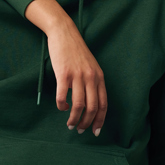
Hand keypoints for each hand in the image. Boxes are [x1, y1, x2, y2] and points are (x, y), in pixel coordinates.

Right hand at [25, 0, 106, 134]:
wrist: (64, 33)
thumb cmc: (76, 51)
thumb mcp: (90, 66)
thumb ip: (92, 82)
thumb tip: (89, 103)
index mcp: (99, 77)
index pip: (103, 103)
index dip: (100, 120)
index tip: (95, 131)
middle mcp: (90, 77)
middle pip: (92, 107)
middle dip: (86, 123)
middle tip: (79, 131)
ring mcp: (77, 76)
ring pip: (78, 105)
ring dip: (74, 119)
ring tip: (70, 125)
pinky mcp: (63, 74)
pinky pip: (63, 96)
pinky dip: (62, 106)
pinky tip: (61, 107)